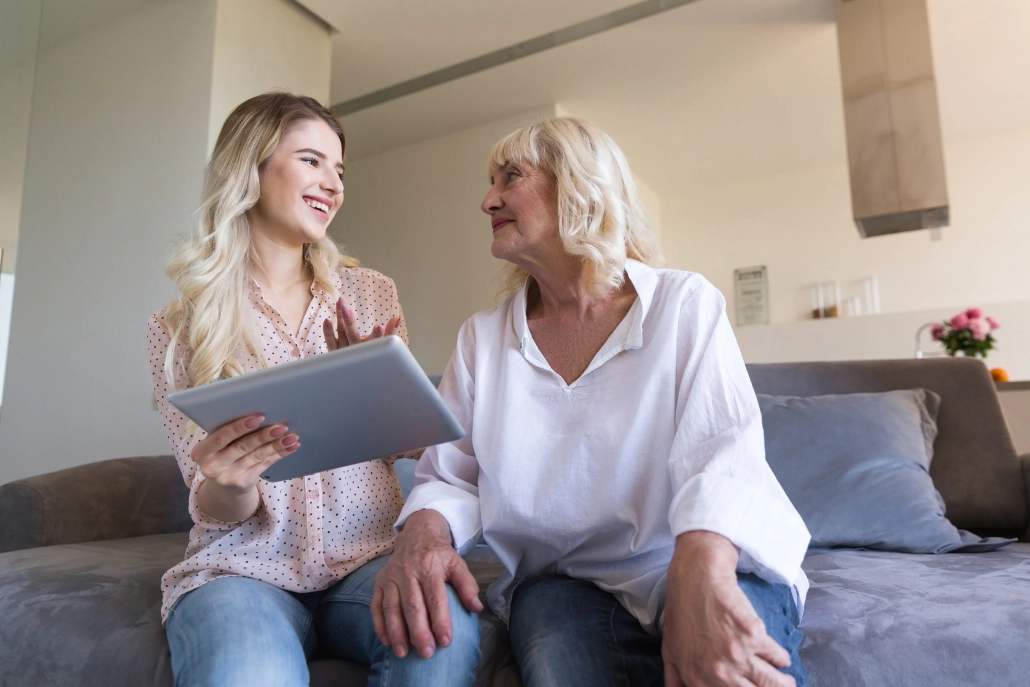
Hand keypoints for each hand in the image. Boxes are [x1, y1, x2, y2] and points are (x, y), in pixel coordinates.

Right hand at [190, 414, 298, 521]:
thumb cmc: (222, 454)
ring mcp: (227, 477)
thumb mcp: (217, 445)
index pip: (222, 437)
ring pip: (256, 456)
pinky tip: (291, 446)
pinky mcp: (242, 483)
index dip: (240, 427)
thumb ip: (229, 433)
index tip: (259, 417)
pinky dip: (279, 454)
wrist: (223, 485)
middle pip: (242, 447)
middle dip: (263, 436)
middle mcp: (212, 466)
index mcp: (202, 451)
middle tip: (281, 426)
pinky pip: (264, 465)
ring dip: (276, 445)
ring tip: (291, 436)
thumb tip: (260, 414)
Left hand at [323, 296, 400, 350]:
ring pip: (341, 334)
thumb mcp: (384, 344)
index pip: (375, 342)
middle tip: (347, 309)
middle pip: (353, 336)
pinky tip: (327, 320)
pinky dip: (328, 332)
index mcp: (370, 351)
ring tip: (340, 304)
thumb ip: (391, 330)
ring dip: (339, 318)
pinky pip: (331, 342)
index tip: (379, 327)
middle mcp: (356, 352)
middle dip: (350, 322)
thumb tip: (397, 318)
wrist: (359, 375)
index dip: (377, 335)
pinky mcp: (334, 352)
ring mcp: (344, 352)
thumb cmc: (373, 355)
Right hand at [371, 509, 483, 658]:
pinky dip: (379, 625)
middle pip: (412, 606)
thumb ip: (467, 585)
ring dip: (396, 633)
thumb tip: (476, 608)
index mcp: (429, 566)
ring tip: (403, 654)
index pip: (435, 597)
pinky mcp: (379, 582)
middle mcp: (407, 571)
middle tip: (427, 653)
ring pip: (392, 608)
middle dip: (419, 632)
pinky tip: (386, 642)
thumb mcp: (457, 563)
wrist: (416, 534)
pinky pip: (376, 606)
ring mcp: (391, 577)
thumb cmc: (438, 554)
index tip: (446, 641)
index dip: (440, 620)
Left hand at [662, 532, 793, 686]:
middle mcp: (719, 673)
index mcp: (697, 679)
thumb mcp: (670, 650)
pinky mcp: (754, 636)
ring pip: (771, 682)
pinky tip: (781, 657)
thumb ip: (676, 679)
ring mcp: (737, 656)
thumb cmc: (682, 611)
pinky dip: (781, 658)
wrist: (697, 577)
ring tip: (787, 682)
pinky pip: (777, 656)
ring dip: (783, 683)